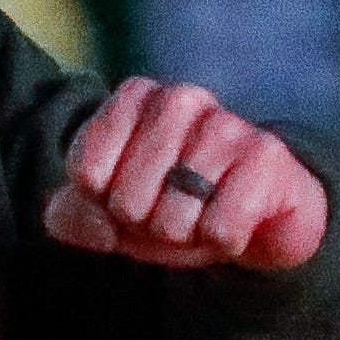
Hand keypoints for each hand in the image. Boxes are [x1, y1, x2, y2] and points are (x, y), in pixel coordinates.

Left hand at [43, 82, 330, 271]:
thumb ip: (74, 214)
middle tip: (171, 211)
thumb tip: (94, 225)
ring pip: (173, 216)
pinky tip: (233, 223)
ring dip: (185, 234)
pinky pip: (220, 227)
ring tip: (203, 216)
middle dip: (145, 224)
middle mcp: (181, 99)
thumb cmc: (174, 205)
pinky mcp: (266, 154)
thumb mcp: (113, 212)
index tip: (127, 195)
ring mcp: (226, 124)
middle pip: (126, 201)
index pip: (86, 174)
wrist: (256, 216)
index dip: (104, 205)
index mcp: (137, 98)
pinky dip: (221, 241)